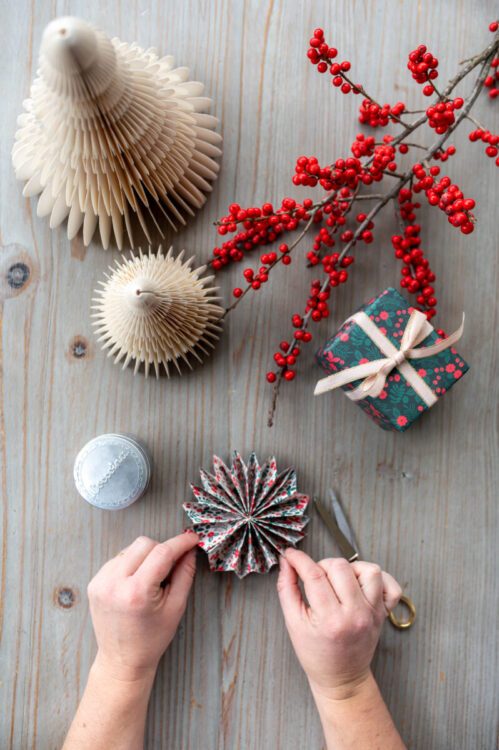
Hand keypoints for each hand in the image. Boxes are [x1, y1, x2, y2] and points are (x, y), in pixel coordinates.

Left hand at [87, 532, 198, 682]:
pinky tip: (136, 583)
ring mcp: (101, 582)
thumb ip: (185, 574)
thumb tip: (190, 550)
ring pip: (130, 549)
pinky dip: (131, 564)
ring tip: (150, 580)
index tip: (192, 538)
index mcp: (137, 592)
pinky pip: (118, 559)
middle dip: (161, 550)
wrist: (122, 661)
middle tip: (169, 568)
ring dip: (145, 557)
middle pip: (144, 544)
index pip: (162, 553)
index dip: (180, 542)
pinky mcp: (94, 583)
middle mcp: (114, 583)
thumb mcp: (176, 607)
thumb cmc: (151, 639)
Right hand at [277, 549, 401, 700]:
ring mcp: (373, 613)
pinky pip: (390, 585)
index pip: (314, 575)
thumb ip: (287, 588)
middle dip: (322, 565)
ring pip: (368, 569)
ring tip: (339, 581)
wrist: (342, 678)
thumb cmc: (317, 654)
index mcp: (330, 619)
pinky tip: (361, 585)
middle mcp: (356, 614)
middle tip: (315, 578)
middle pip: (340, 566)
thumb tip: (287, 562)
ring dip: (350, 569)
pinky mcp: (384, 613)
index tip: (291, 555)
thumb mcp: (293, 623)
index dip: (298, 559)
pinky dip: (377, 579)